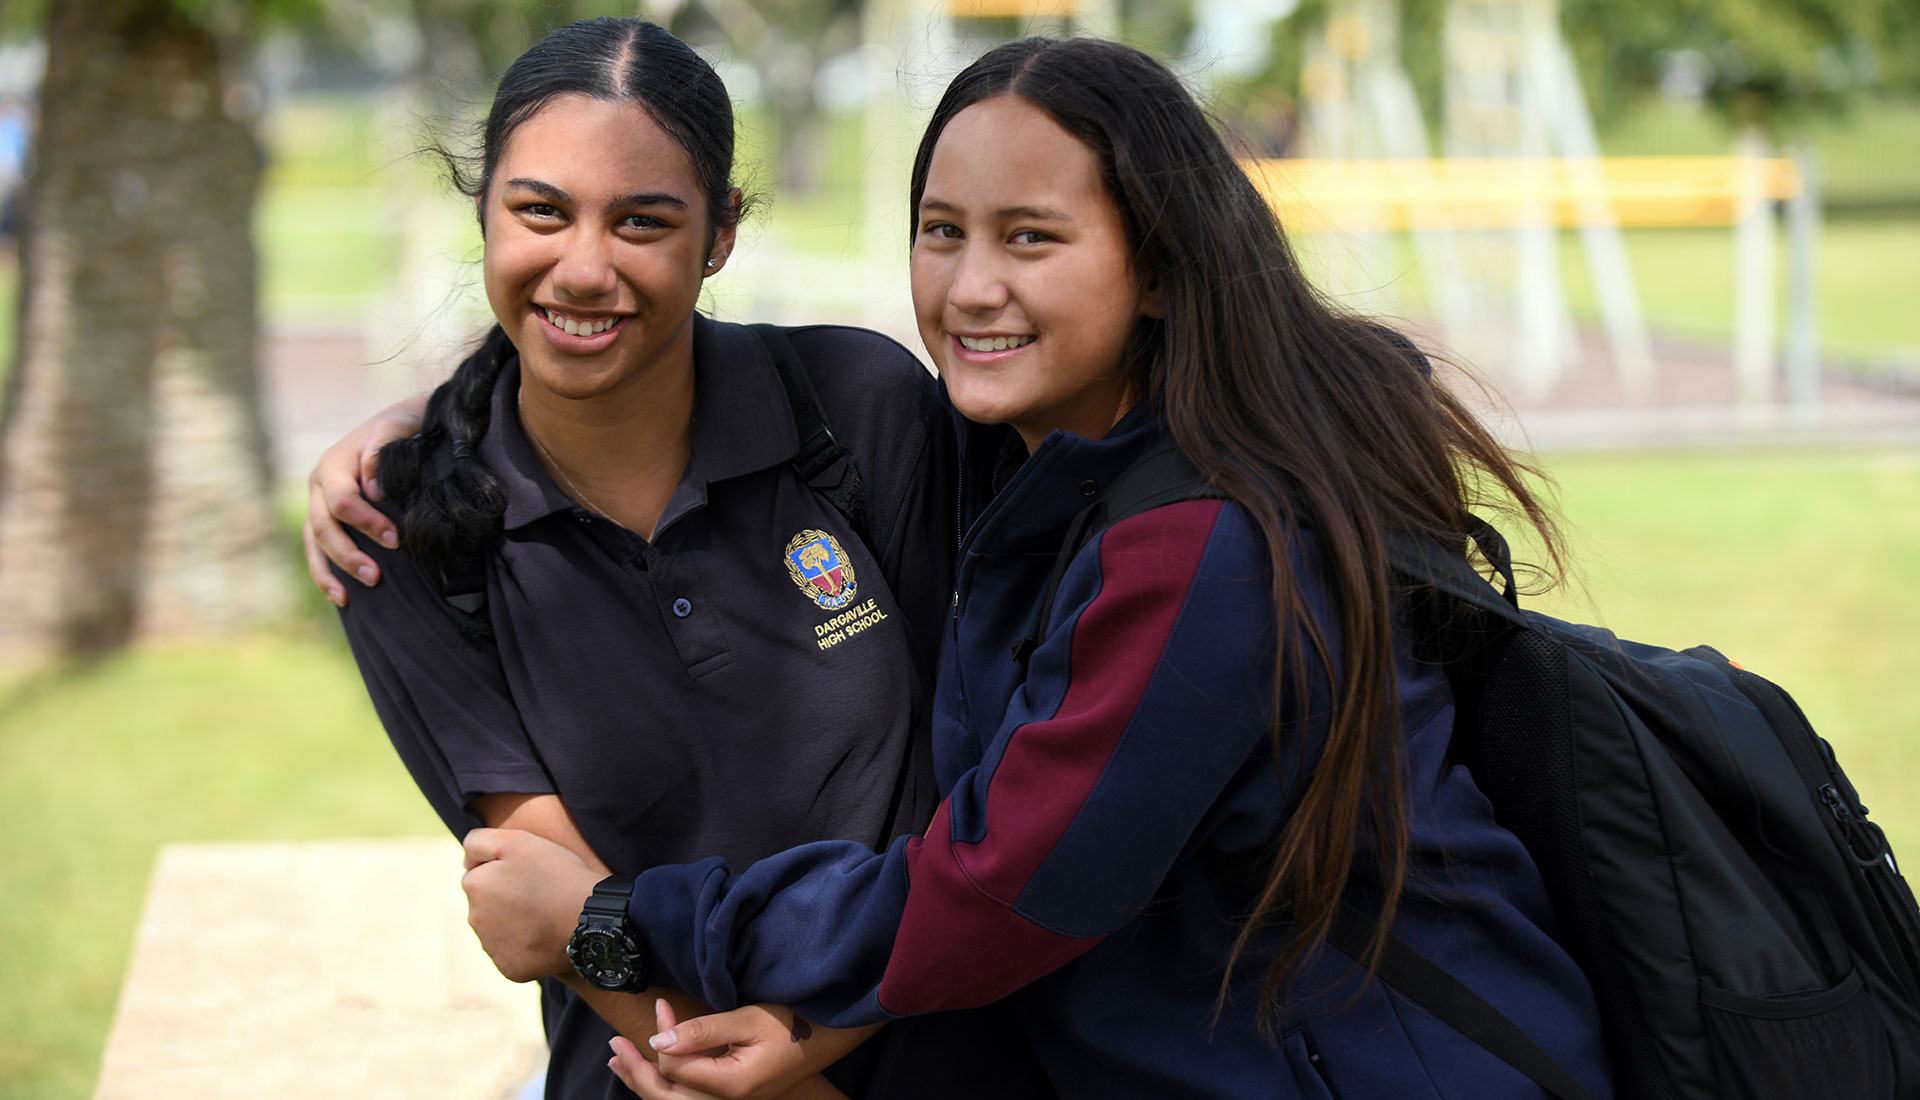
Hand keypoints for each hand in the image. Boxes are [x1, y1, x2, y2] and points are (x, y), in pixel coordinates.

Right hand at [303, 396, 425, 605]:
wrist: (405, 425)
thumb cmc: (405, 427)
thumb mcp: (397, 425)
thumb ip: (381, 451)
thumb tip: (371, 489)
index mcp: (335, 463)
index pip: (342, 500)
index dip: (366, 523)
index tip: (395, 540)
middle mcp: (320, 484)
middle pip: (323, 526)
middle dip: (348, 554)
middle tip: (377, 577)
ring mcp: (319, 503)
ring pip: (315, 542)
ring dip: (333, 569)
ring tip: (350, 596)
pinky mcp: (327, 518)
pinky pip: (316, 549)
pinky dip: (325, 573)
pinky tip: (340, 596)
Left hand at [461, 826, 600, 981]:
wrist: (588, 916)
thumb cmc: (556, 873)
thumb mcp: (518, 840)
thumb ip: (479, 842)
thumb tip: (465, 862)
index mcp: (474, 885)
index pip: (481, 874)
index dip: (507, 870)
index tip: (531, 873)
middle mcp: (475, 918)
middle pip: (487, 904)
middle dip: (506, 898)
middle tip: (540, 893)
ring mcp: (492, 947)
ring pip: (499, 929)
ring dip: (515, 921)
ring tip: (545, 914)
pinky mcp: (509, 967)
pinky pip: (513, 953)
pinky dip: (526, 945)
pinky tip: (546, 934)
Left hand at [612, 999, 840, 1099]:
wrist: (829, 1035)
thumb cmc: (794, 1023)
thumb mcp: (748, 1019)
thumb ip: (702, 1031)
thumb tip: (657, 1041)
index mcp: (730, 1085)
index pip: (675, 1068)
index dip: (661, 1036)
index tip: (660, 1004)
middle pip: (666, 1096)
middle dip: (635, 1071)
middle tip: (612, 1045)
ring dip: (644, 1081)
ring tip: (618, 1063)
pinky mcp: (731, 1094)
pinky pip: (687, 1097)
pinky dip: (664, 1084)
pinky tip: (652, 1071)